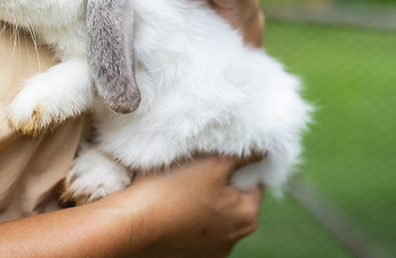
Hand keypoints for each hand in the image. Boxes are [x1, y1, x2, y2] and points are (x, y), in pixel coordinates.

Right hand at [124, 155, 263, 257]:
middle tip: (196, 168)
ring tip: (178, 188)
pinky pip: (191, 232)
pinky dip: (184, 219)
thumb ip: (244, 155)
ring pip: (210, 217)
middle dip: (218, 184)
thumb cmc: (173, 190)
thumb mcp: (214, 162)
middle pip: (232, 201)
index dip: (238, 164)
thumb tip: (266, 149)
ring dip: (200, 202)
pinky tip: (168, 207)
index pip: (254, 183)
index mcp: (246, 218)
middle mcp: (232, 242)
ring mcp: (207, 254)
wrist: (130, 225)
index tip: (219, 155)